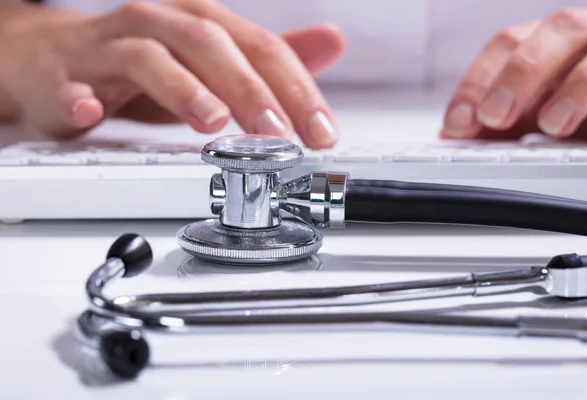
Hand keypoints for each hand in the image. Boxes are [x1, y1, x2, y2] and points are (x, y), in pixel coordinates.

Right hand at [0, 1, 343, 147]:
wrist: (55, 57)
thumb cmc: (141, 62)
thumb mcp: (212, 60)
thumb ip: (267, 59)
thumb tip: (329, 42)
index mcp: (201, 24)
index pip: (261, 49)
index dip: (297, 90)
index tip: (322, 134)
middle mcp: (160, 25)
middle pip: (211, 47)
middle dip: (251, 92)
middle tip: (278, 134)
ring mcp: (110, 48)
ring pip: (149, 57)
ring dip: (182, 89)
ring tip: (211, 121)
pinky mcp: (66, 76)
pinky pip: (72, 85)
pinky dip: (82, 97)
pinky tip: (92, 111)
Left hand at [441, 7, 586, 140]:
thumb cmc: (584, 102)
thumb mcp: (538, 111)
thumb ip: (501, 119)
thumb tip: (451, 132)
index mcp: (550, 39)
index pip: (507, 44)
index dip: (478, 81)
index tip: (457, 123)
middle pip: (556, 32)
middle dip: (519, 75)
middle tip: (494, 117)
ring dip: (577, 86)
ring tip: (553, 125)